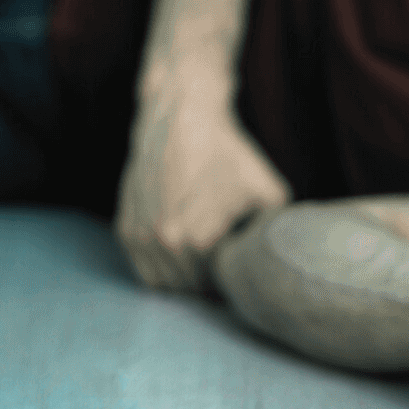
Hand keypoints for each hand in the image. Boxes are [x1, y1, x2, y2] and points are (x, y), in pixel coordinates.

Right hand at [116, 86, 291, 294]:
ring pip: (165, 285)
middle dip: (209, 282)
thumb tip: (281, 262)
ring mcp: (140, 237)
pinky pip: (144, 268)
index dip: (233, 282)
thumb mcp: (268, 192)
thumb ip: (275, 233)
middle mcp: (164, 243)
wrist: (181, 118)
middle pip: (191, 290)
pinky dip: (162, 266)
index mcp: (199, 242)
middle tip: (225, 262)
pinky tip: (182, 247)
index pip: (219, 288)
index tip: (241, 266)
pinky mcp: (126, 228)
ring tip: (204, 255)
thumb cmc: (228, 154)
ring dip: (184, 278)